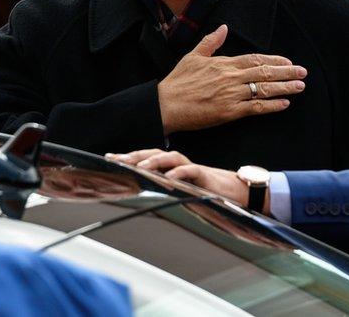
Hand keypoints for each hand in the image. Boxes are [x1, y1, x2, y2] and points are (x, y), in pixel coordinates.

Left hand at [106, 149, 261, 211]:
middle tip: (116, 159)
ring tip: (140, 166)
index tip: (109, 158)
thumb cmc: (209, 193)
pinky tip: (169, 177)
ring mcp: (192, 170)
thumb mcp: (183, 192)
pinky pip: (191, 171)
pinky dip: (180, 172)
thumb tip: (142, 192)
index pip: (147, 158)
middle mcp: (180, 166)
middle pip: (155, 154)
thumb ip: (166, 189)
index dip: (129, 157)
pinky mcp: (205, 177)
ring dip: (155, 161)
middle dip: (135, 156)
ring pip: (171, 159)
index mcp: (173, 169)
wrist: (238, 193)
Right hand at [157, 25, 307, 133]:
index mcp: (224, 64)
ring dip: (284, 88)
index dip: (274, 61)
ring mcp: (231, 95)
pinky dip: (271, 105)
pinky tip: (284, 104)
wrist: (164, 105)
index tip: (289, 62)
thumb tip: (224, 28)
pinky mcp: (229, 112)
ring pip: (264, 90)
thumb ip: (211, 42)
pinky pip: (255, 108)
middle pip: (265, 73)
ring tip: (300, 86)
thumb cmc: (177, 82)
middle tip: (303, 72)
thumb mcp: (193, 56)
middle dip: (286, 72)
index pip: (256, 59)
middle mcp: (231, 77)